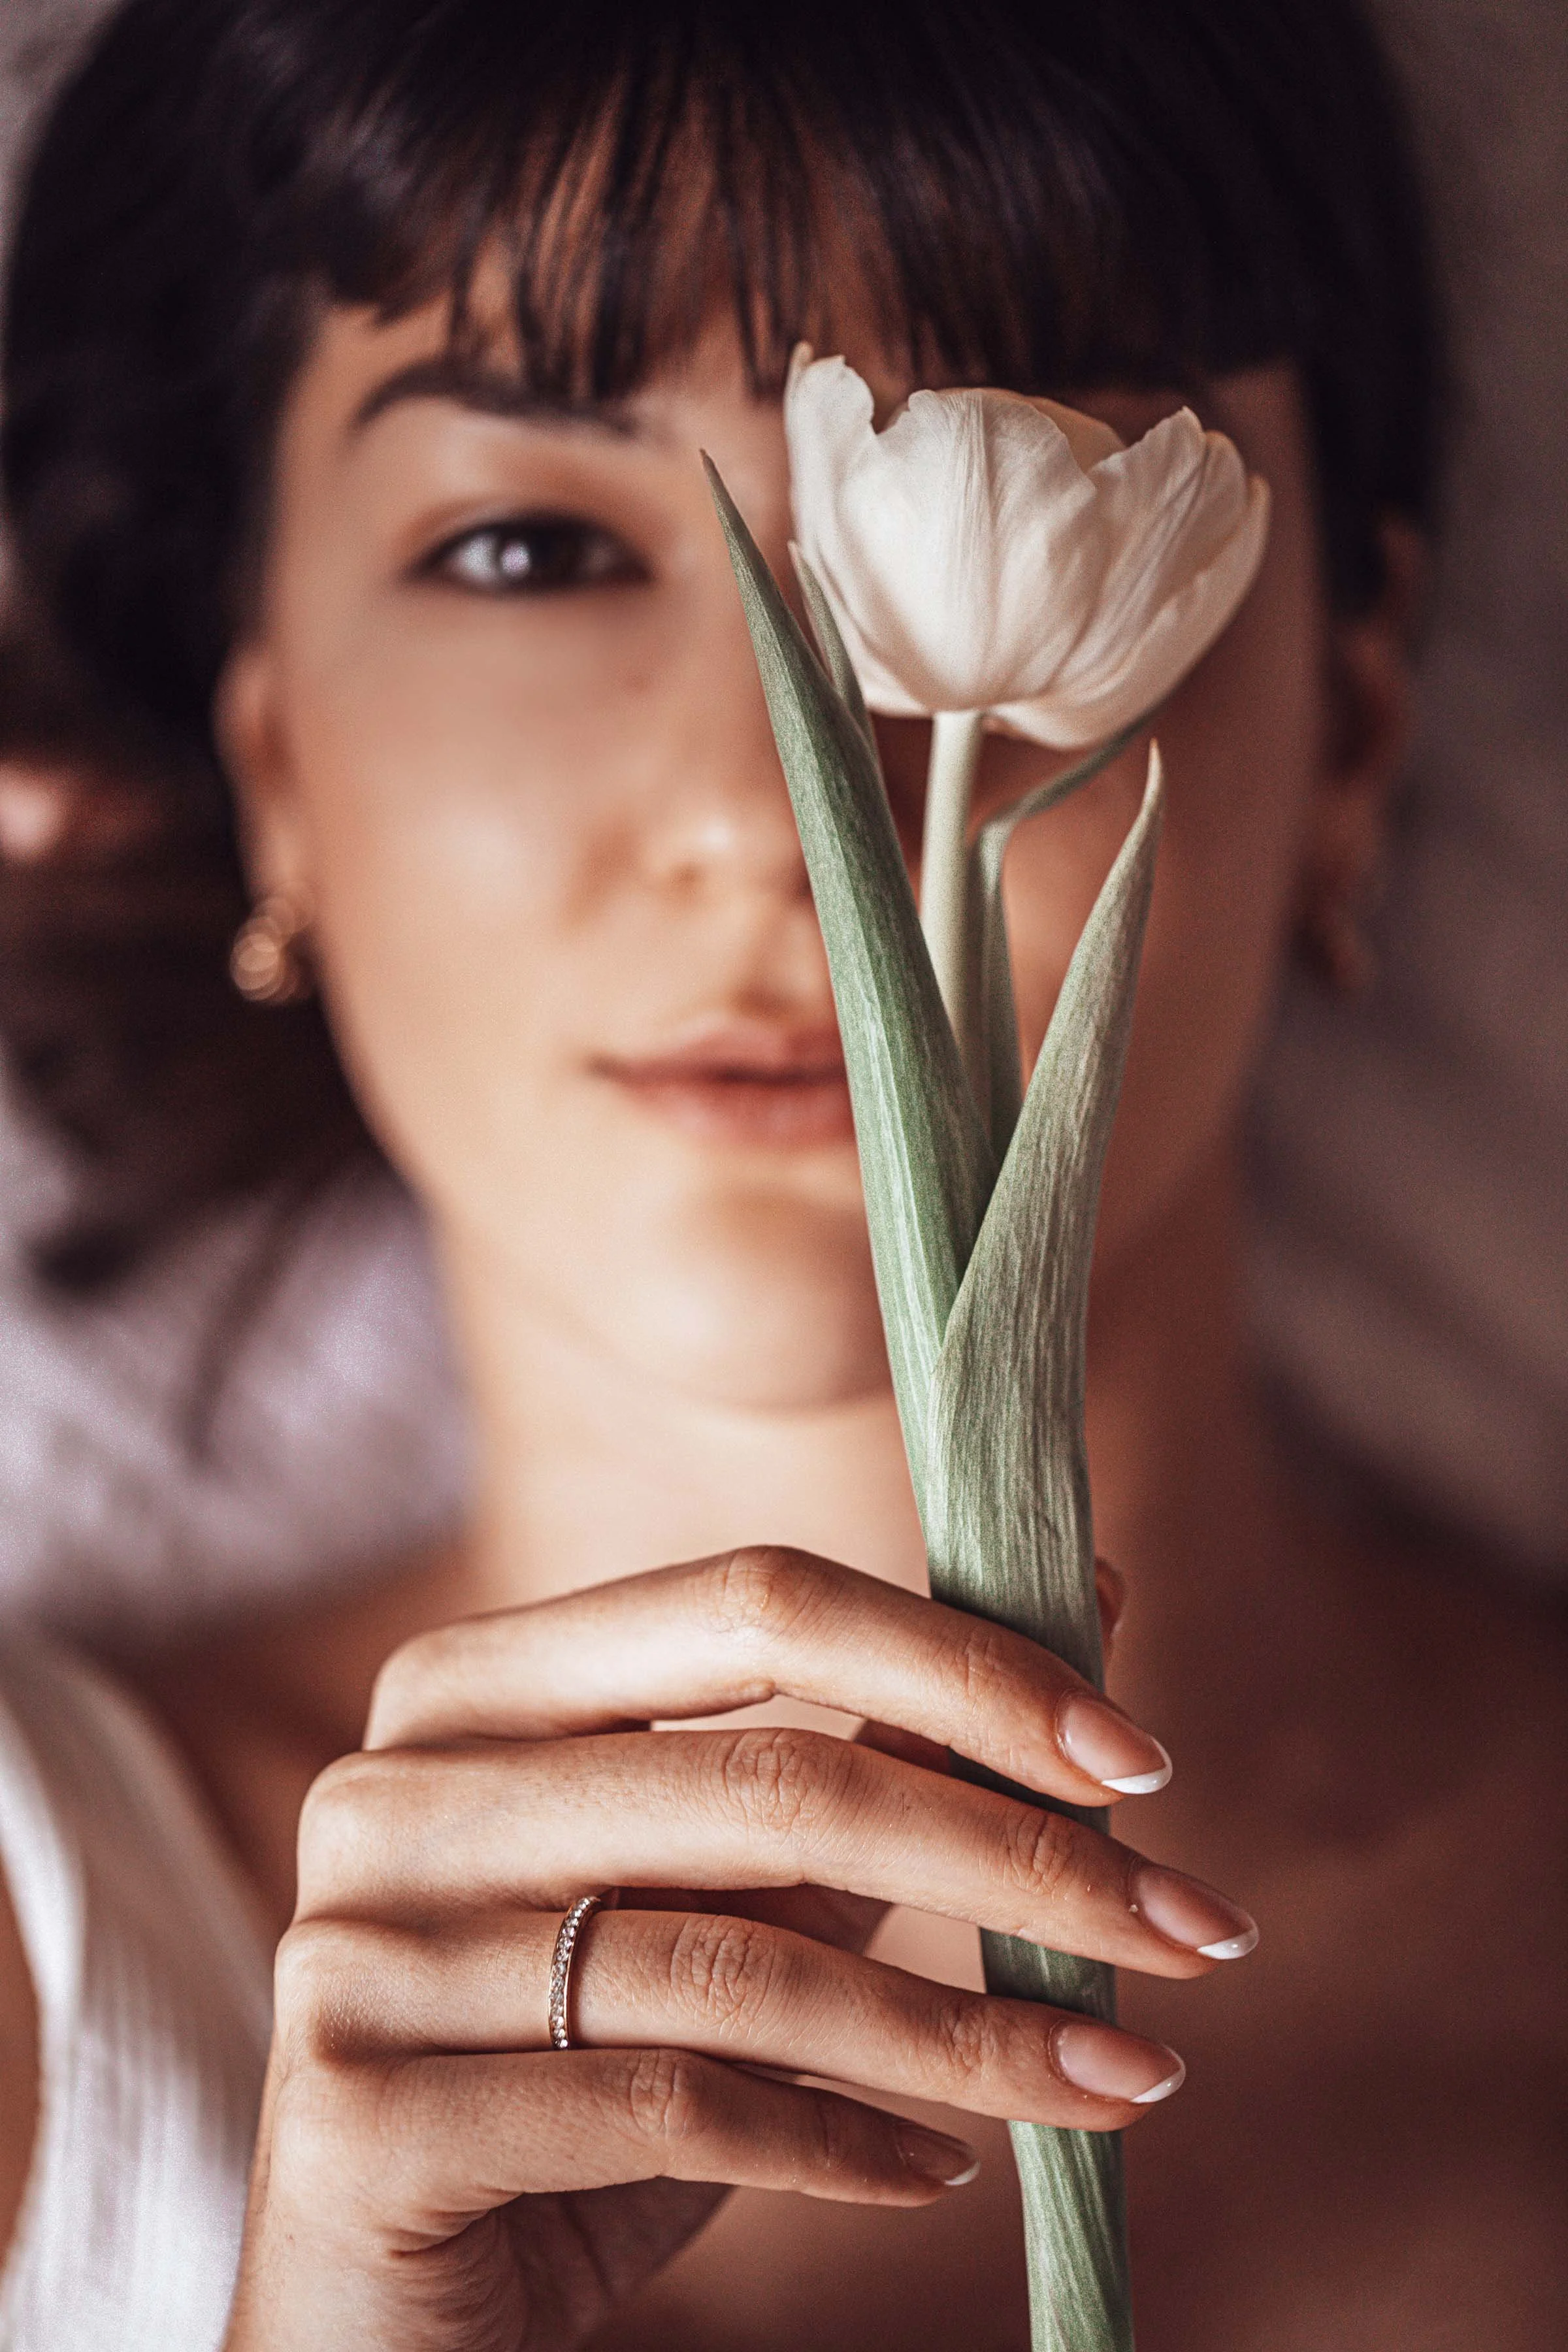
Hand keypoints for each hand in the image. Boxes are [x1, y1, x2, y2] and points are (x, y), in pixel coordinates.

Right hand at [225, 1548, 1253, 2351]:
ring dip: (973, 2031)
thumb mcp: (729, 1899)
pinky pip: (669, 2111)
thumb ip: (875, 1751)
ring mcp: (361, 1948)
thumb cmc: (583, 2065)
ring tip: (1127, 2075)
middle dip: (1019, 1858)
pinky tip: (945, 2171)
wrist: (392, 2309)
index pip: (752, 1602)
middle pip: (772, 1779)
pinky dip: (844, 2143)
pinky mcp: (361, 2115)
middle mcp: (396, 1788)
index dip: (962, 1664)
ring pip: (741, 1960)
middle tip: (1192, 1926)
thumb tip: (1095, 1586)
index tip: (1138, 1754)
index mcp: (475, 1683)